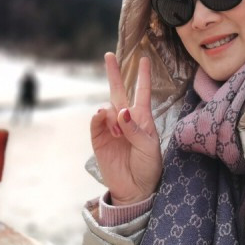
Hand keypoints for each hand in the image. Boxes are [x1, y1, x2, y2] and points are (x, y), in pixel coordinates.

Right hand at [90, 53, 161, 204]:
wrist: (135, 189)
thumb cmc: (148, 167)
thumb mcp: (148, 147)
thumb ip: (135, 129)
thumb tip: (120, 111)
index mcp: (142, 118)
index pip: (142, 92)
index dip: (143, 75)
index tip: (145, 59)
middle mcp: (126, 119)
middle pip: (118, 91)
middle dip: (114, 73)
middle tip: (109, 55)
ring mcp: (111, 128)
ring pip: (107, 107)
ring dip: (112, 114)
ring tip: (119, 133)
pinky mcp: (99, 139)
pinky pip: (96, 123)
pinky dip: (98, 117)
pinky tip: (101, 116)